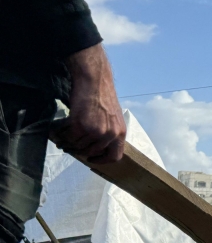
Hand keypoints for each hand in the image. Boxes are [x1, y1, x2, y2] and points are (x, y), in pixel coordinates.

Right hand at [50, 44, 125, 163]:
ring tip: (65, 137)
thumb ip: (109, 133)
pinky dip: (63, 136)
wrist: (95, 81)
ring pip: (79, 146)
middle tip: (71, 145)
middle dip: (81, 149)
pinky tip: (60, 131)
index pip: (115, 156)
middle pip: (92, 151)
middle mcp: (110, 134)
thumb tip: (97, 148)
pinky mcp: (81, 126)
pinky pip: (70, 138)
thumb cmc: (103, 97)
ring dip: (70, 142)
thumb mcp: (114, 118)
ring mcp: (96, 131)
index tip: (92, 159)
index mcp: (120, 133)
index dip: (102, 160)